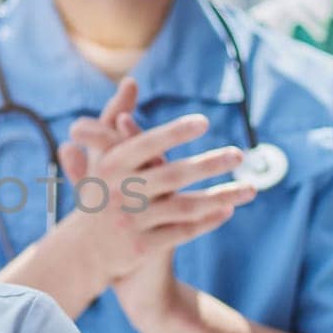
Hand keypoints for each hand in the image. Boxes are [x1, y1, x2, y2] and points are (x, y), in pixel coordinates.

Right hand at [59, 78, 254, 303]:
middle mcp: (120, 193)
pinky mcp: (141, 248)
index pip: (145, 145)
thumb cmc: (99, 193)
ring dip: (221, 197)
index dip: (174, 133)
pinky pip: (181, 232)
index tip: (204, 122)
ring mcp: (131, 222)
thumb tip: (131, 80)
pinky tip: (227, 211)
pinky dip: (206, 222)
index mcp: (109, 167)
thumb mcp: (101, 157)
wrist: (82, 251)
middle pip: (173, 175)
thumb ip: (113, 117)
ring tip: (250, 188)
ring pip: (184, 207)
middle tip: (238, 154)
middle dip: (209, 164)